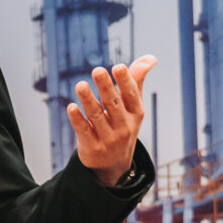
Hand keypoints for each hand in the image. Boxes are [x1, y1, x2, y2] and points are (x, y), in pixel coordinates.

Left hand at [68, 56, 157, 186]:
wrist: (114, 164)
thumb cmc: (123, 124)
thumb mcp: (133, 106)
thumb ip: (137, 80)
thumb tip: (151, 57)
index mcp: (136, 113)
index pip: (131, 95)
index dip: (125, 81)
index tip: (118, 66)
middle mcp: (124, 126)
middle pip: (113, 104)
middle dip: (105, 87)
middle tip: (97, 70)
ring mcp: (108, 138)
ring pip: (96, 116)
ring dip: (88, 100)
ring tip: (80, 85)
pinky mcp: (92, 147)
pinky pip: (84, 131)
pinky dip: (77, 119)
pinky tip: (71, 107)